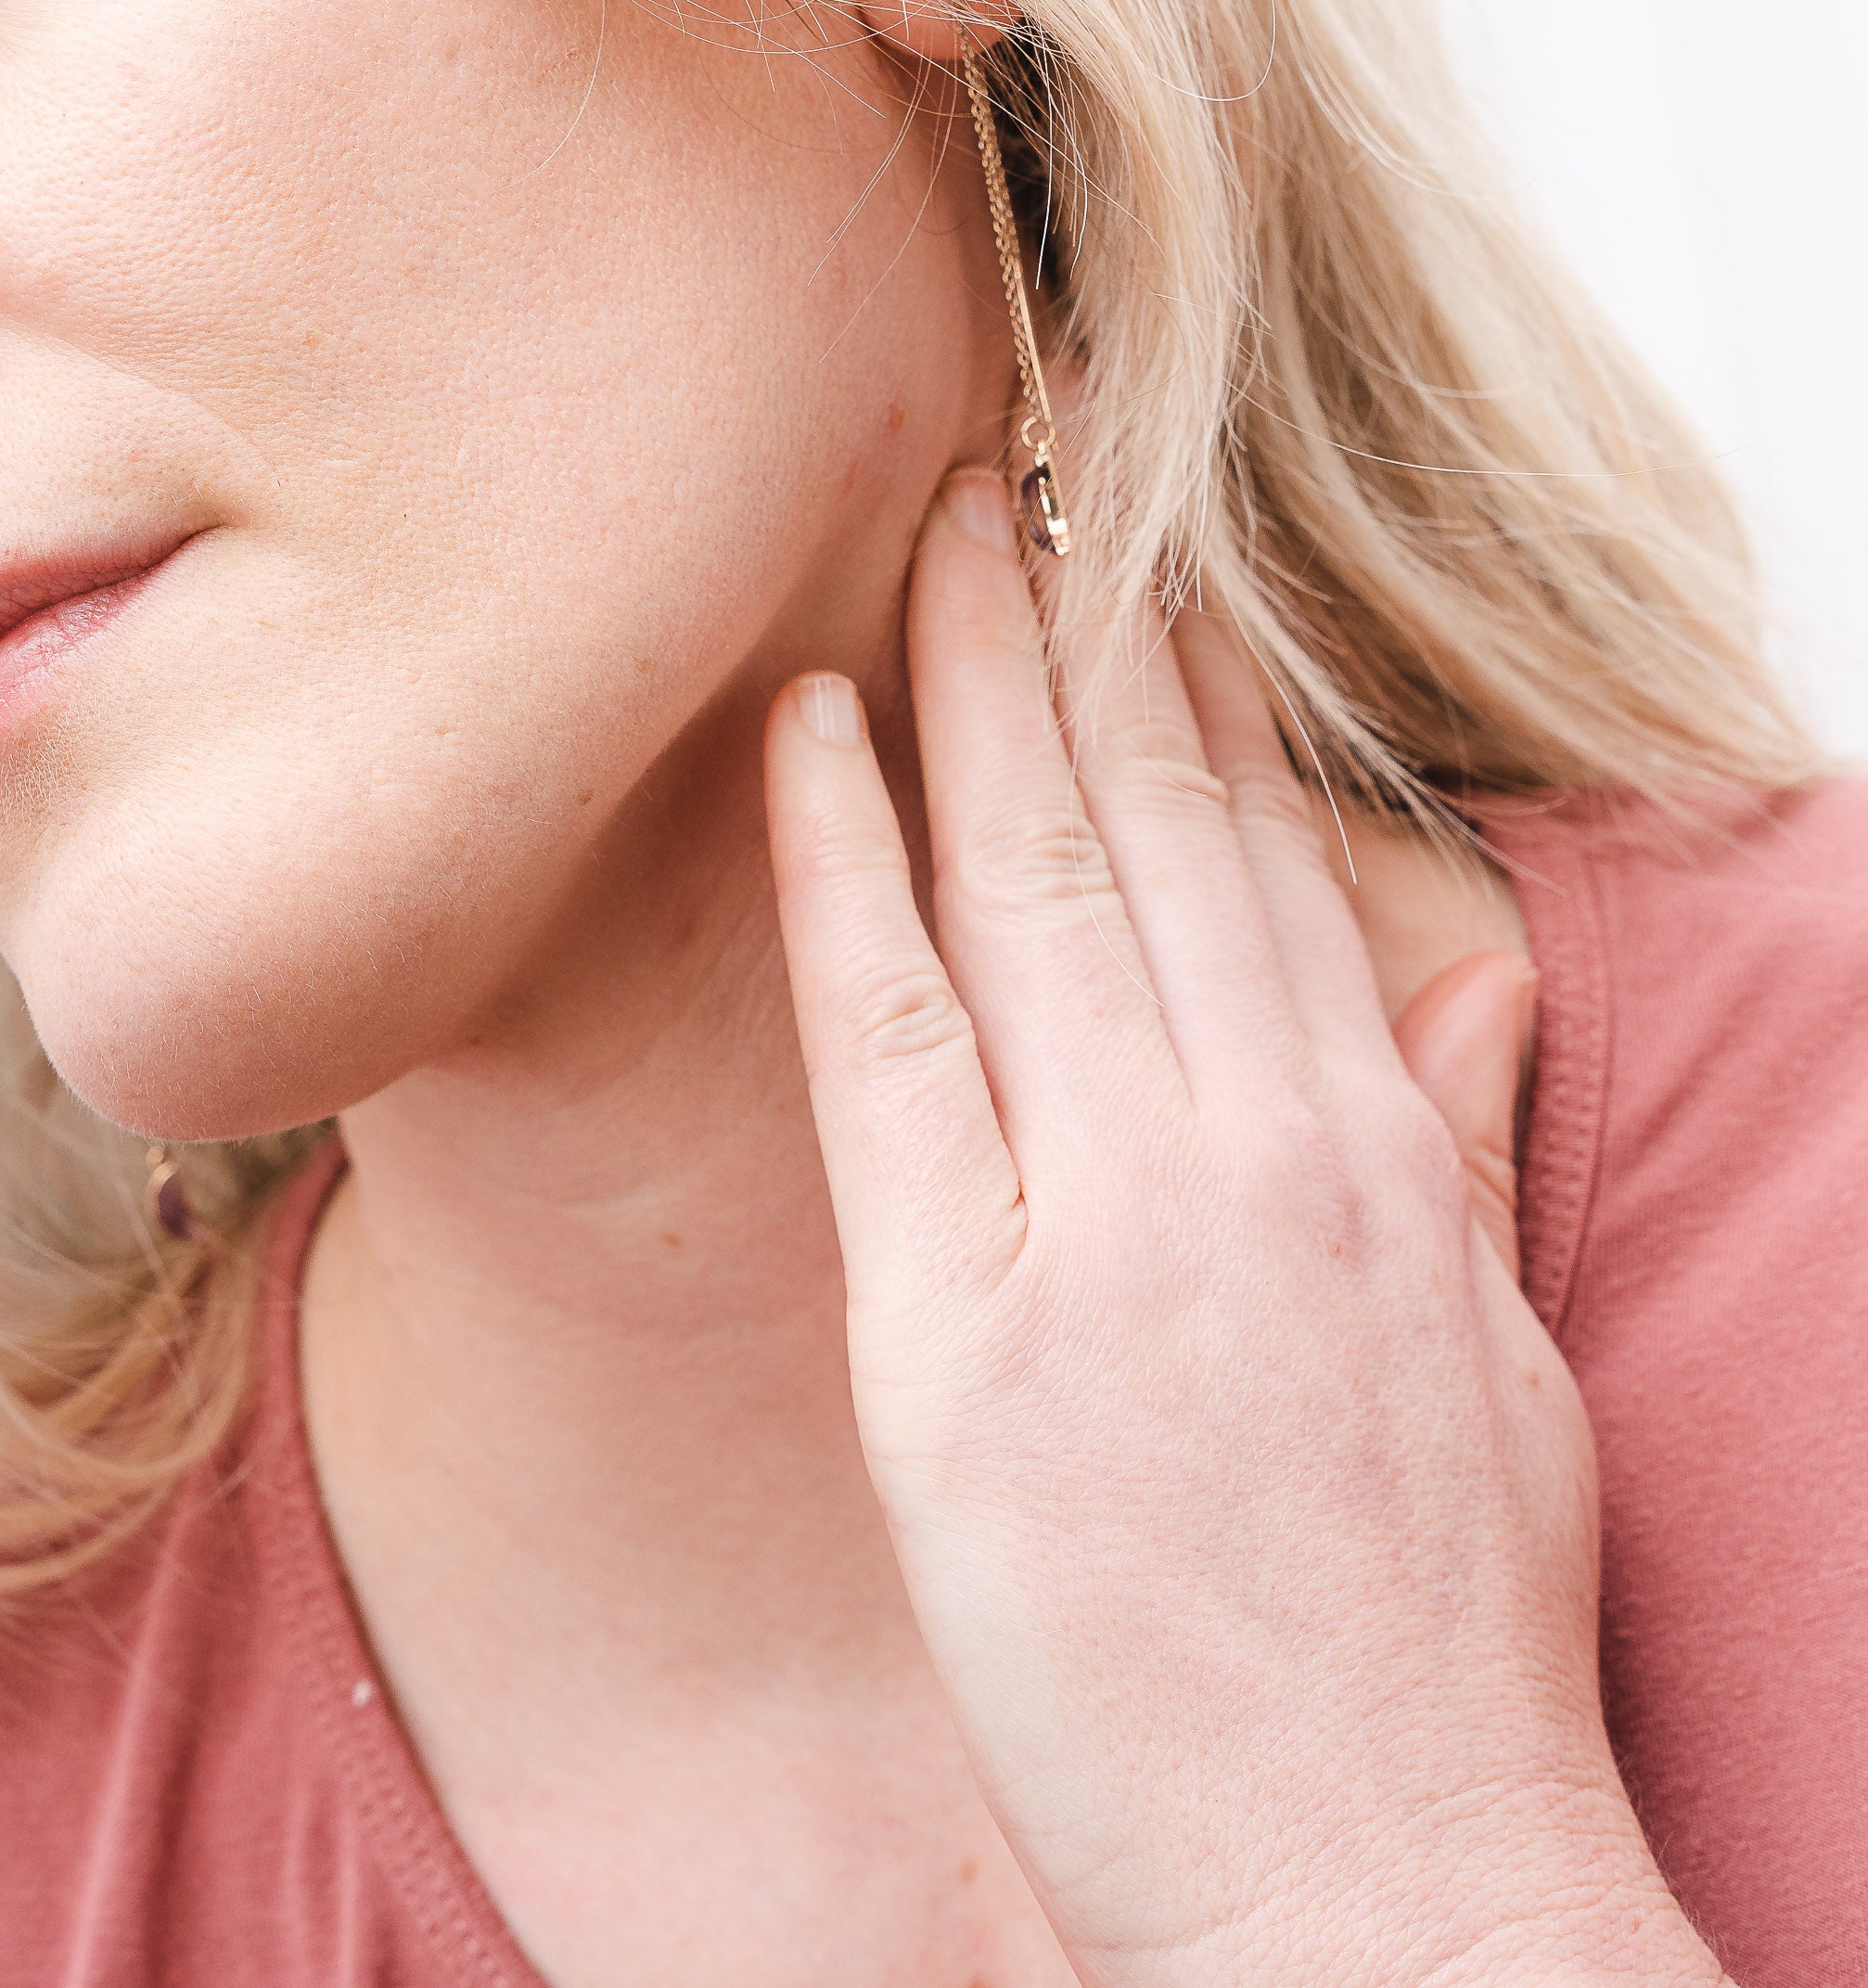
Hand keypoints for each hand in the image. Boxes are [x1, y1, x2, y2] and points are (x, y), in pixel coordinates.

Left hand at [763, 472, 1721, 1986]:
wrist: (1380, 1878)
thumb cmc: (1436, 1641)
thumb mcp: (1498, 1372)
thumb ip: (1457, 1158)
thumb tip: (1457, 995)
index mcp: (1372, 1149)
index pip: (1264, 852)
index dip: (1192, 686)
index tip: (1140, 562)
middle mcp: (1250, 1145)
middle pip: (1149, 820)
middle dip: (1074, 622)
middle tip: (1019, 461)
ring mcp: (1109, 1223)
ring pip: (1034, 882)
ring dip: (969, 684)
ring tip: (925, 528)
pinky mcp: (964, 1329)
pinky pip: (892, 1041)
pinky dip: (848, 871)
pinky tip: (807, 737)